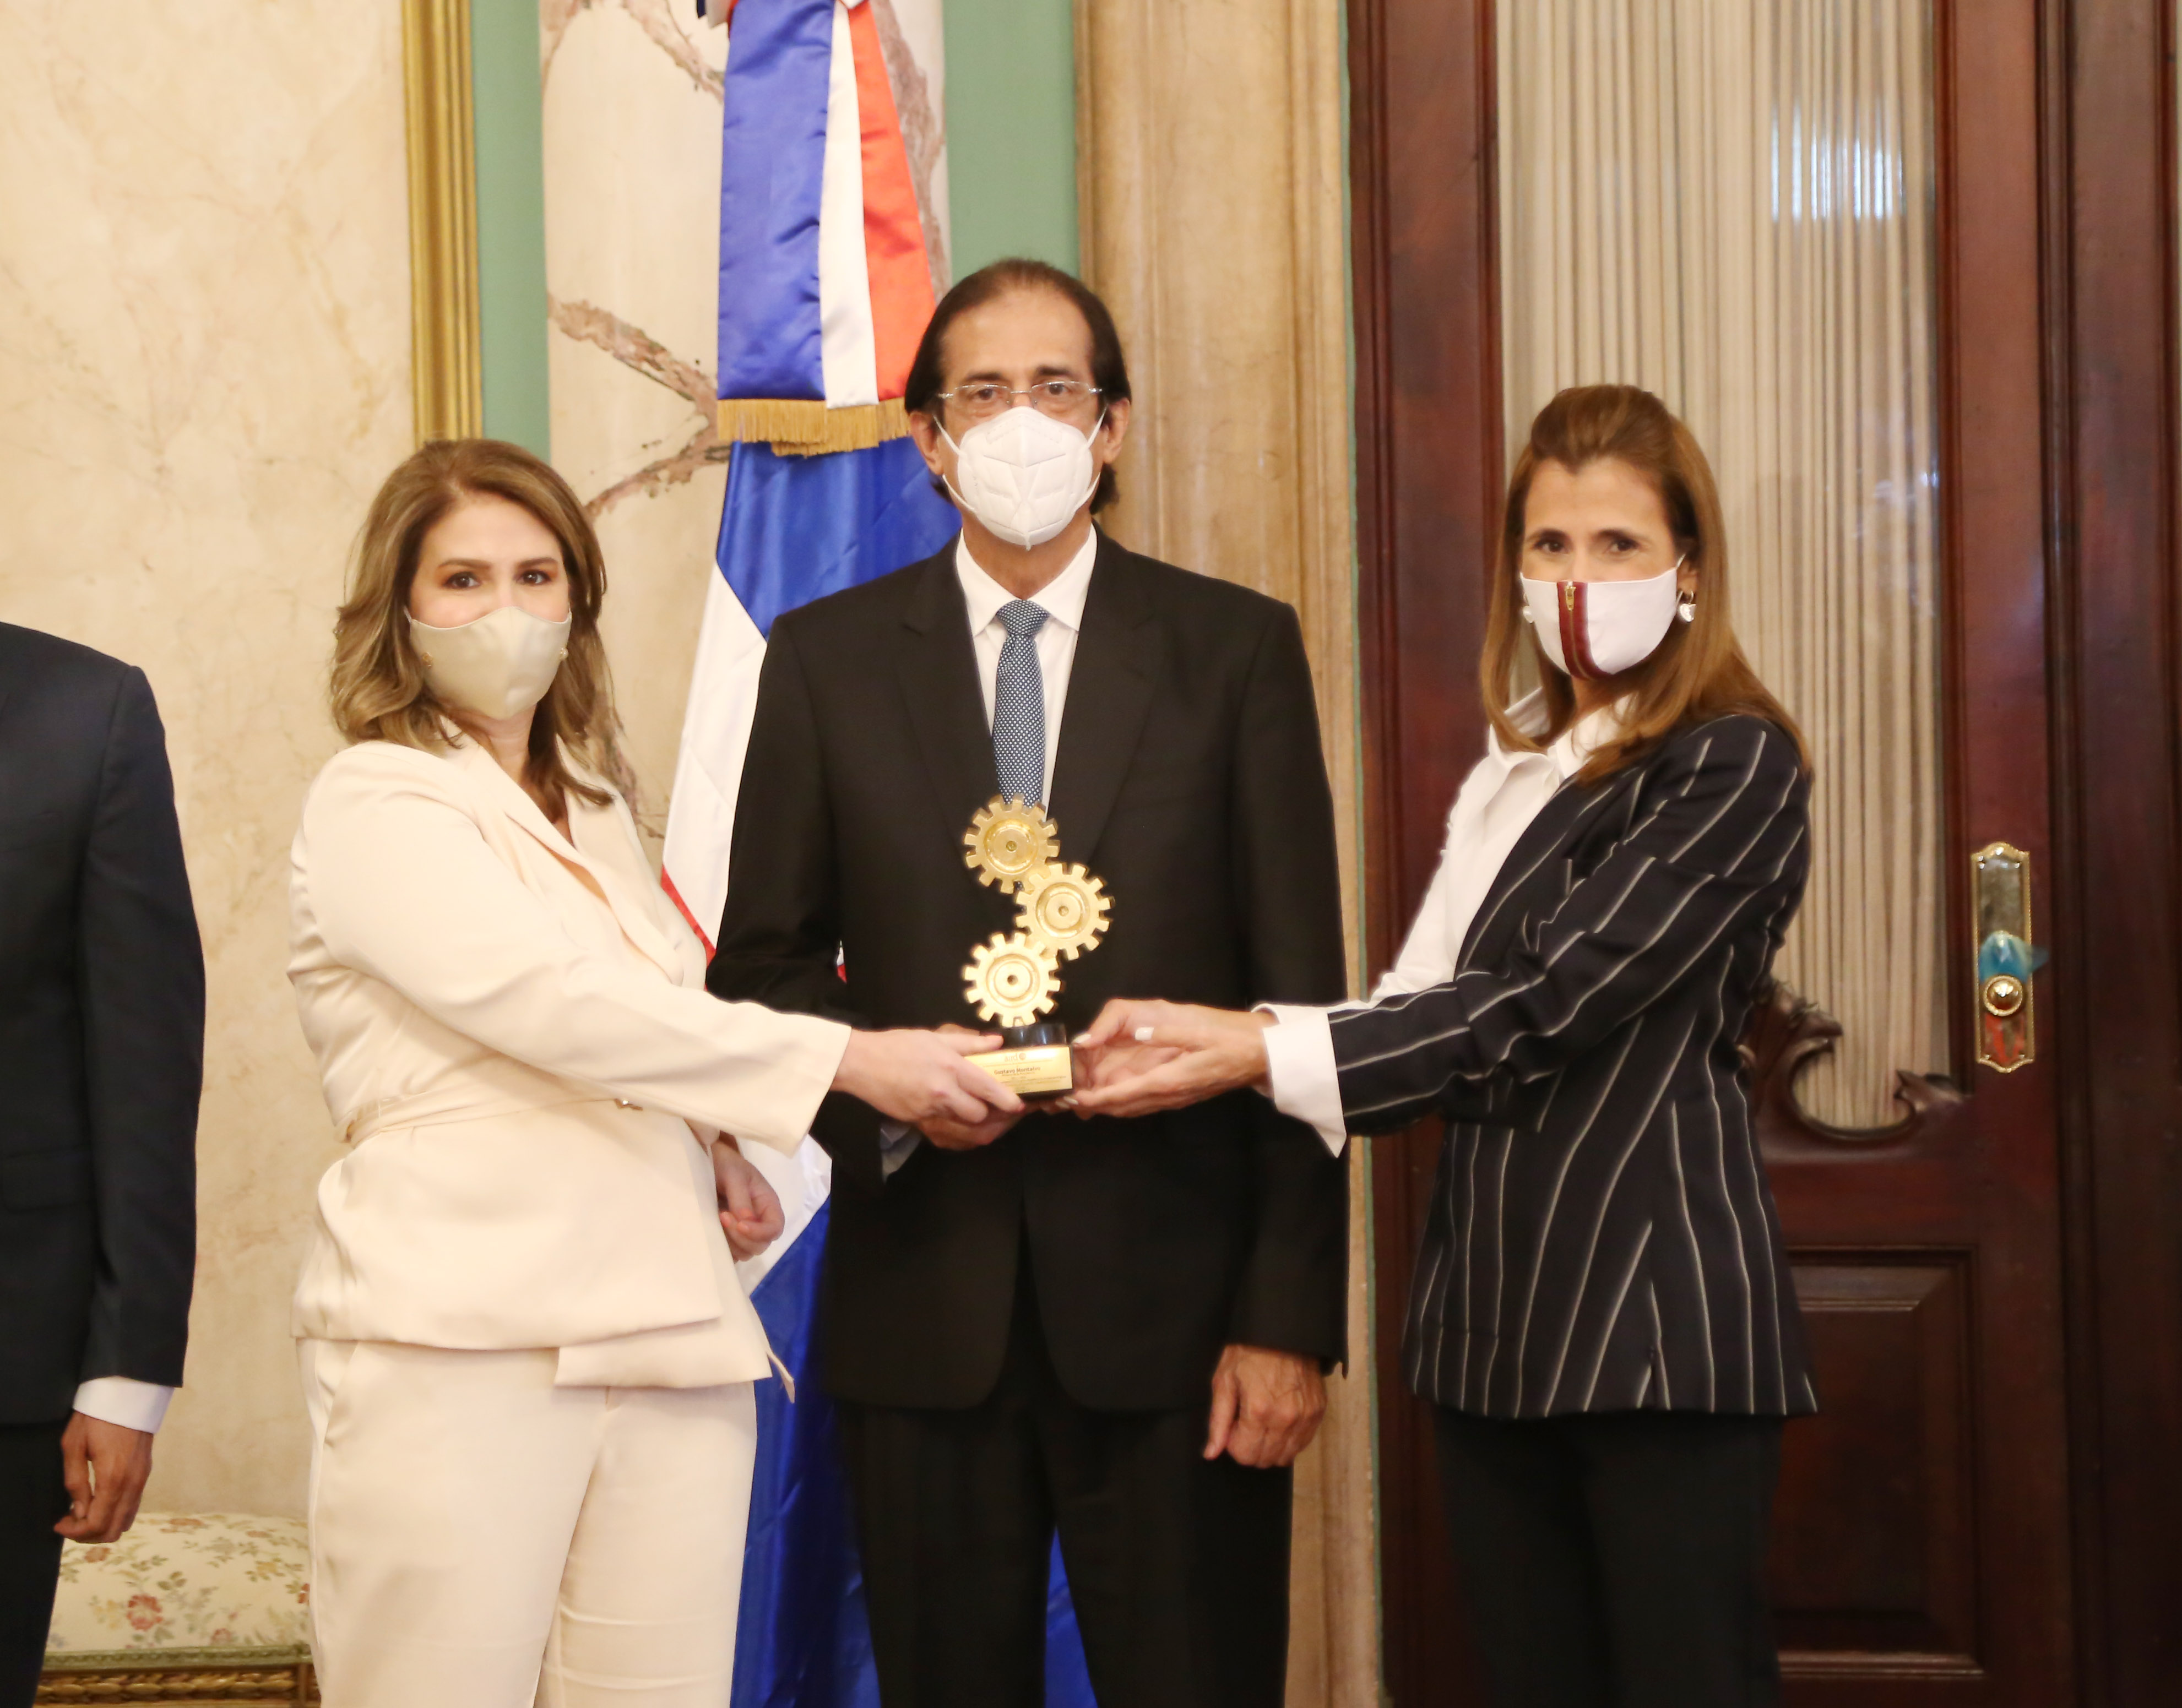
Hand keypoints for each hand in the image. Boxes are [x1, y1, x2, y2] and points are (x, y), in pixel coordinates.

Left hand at [56, 1413, 153, 1542]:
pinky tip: (99, 1501)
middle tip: (69, 1521)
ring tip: (83, 1513)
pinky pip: (133, 1506)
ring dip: (103, 1525)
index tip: (58, 1522)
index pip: (97, 1523)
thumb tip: (78, 1511)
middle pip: (114, 1530)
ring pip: (126, 1521)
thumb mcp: (74, 1446)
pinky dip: (115, 1514)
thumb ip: (76, 1482)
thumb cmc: (96, 1416)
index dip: (74, 1531)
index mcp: (113, 1479)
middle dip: (88, 1534)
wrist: (129, 1391)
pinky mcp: (145, 1473)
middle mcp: (133, 1484)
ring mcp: (142, 1479)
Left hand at [713, 1138, 785, 1259]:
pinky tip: (712, 1233)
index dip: (760, 1232)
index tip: (740, 1224)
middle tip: (722, 1216)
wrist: (710, 1161)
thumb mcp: (734, 1175)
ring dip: (730, 1243)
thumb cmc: (726, 1164)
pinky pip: (730, 1253)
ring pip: (745, 1252)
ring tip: (716, 1220)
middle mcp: (759, 1221)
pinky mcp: (728, 1237)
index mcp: (767, 1204)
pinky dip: (722, 1250)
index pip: (775, 1228)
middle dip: (741, 1237)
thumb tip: (745, 1222)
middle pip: (760, 1245)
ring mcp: (744, 1231)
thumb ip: (741, 1198)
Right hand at [910, 1024, 1026, 1149]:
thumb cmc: (898, 1045)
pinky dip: (959, 1132)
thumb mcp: (935, 1037)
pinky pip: (946, 1134)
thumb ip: (969, 1042)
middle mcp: (943, 1094)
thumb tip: (997, 1042)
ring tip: (990, 1120)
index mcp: (950, 1068)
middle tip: (1004, 1111)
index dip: (1007, 1100)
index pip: (987, 1089)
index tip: (1019, 1105)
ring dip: (979, 1127)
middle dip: (994, 1116)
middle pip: (979, 1117)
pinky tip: (965, 1124)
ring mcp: (929, 1112)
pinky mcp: (918, 1123)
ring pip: (964, 1130)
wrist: (860, 1064)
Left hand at [1069, 999, 1274, 1118]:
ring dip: (1106, 1105)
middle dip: (1093, 1106)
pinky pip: (1143, 1102)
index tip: (1071, 1099)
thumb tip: (1121, 1034)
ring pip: (1132, 1107)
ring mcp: (1174, 1098)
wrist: (1260, 1055)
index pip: (1122, 1096)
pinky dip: (1122, 1100)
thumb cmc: (1227, 1038)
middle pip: (1122, 1107)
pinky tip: (1110, 1091)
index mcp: (1167, 1080)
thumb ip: (1155, 1031)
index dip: (1094, 1099)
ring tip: (1078, 1099)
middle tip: (1063, 1101)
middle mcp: (1167, 1095)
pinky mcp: (1179, 1093)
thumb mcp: (1191, 1027)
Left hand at [1204, 1345, 1325, 1468]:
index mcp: (1258, 1411)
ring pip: (1286, 1456)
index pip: (1245, 1456)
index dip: (1234, 1445)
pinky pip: (1302, 1443)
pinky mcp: (1318, 1412)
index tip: (1233, 1428)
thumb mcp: (1224, 1381)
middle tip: (1246, 1425)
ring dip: (1271, 1447)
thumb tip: (1211, 1453)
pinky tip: (1280, 1422)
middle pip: (1265, 1459)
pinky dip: (1289, 1440)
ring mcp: (1305, 1417)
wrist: (1283, 1332)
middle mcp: (1285, 1419)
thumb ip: (1218, 1421)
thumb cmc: (1250, 1352)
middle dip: (1251, 1448)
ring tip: (1263, 1423)